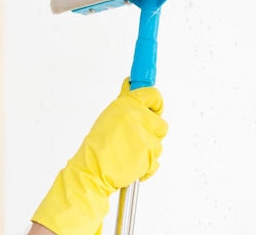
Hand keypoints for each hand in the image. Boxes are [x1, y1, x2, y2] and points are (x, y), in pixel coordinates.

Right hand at [30, 78, 167, 234]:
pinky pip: (155, 160)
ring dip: (147, 148)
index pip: (153, 95)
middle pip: (160, 123)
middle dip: (152, 131)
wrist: (94, 168)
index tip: (154, 107)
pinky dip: (146, 164)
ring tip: (129, 152)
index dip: (155, 103)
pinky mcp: (151, 156)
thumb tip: (131, 87)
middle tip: (136, 137)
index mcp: (129, 105)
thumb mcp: (109, 116)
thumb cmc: (97, 145)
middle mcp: (140, 118)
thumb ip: (126, 103)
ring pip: (158, 143)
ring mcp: (147, 138)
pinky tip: (131, 162)